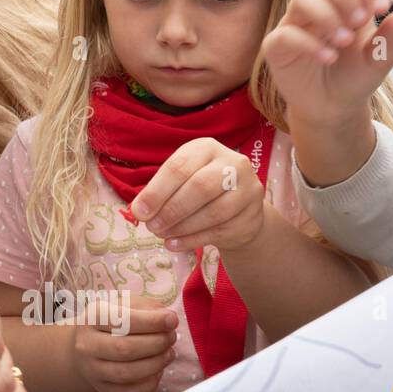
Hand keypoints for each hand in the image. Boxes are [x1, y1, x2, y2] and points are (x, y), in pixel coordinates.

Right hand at [69, 295, 177, 391]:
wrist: (86, 346)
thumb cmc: (112, 322)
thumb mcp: (124, 305)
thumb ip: (146, 308)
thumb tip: (168, 319)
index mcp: (92, 318)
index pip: (121, 320)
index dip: (151, 321)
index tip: (172, 320)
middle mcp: (87, 345)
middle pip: (124, 349)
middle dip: (156, 344)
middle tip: (171, 337)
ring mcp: (92, 370)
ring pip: (126, 374)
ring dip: (155, 364)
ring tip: (169, 353)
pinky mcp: (103, 389)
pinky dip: (149, 384)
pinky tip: (158, 371)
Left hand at [131, 138, 267, 254]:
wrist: (237, 209)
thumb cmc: (197, 190)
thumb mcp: (178, 181)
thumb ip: (158, 192)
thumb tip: (139, 210)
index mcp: (207, 148)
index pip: (180, 167)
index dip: (157, 191)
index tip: (139, 212)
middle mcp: (233, 164)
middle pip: (200, 187)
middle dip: (171, 210)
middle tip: (151, 227)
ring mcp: (248, 190)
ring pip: (214, 212)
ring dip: (182, 227)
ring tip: (161, 235)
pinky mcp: (253, 216)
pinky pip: (221, 231)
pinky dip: (193, 240)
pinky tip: (174, 243)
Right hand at [262, 0, 392, 127]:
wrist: (334, 108)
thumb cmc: (354, 77)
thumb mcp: (380, 59)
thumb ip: (392, 37)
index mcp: (345, 5)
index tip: (382, 9)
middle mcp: (318, 9)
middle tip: (361, 21)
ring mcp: (295, 25)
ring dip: (327, 15)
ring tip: (344, 40)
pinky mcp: (277, 46)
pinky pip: (286, 34)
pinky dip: (309, 44)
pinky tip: (328, 58)